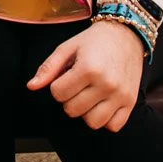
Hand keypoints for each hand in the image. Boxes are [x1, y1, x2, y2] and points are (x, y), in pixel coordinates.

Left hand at [29, 21, 145, 130]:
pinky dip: (105, 120)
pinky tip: (101, 105)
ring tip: (87, 97)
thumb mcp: (67, 48)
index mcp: (88, 69)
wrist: (125, 36)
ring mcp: (120, 95)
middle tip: (75, 86)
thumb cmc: (93, 41)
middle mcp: (106, 84)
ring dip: (85, 112)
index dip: (56, 87)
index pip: (58, 94)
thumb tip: (31, 86)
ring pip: (93, 122)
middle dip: (68, 99)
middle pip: (73, 110)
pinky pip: (114, 125)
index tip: (64, 77)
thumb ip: (48, 68)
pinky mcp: (131, 102)